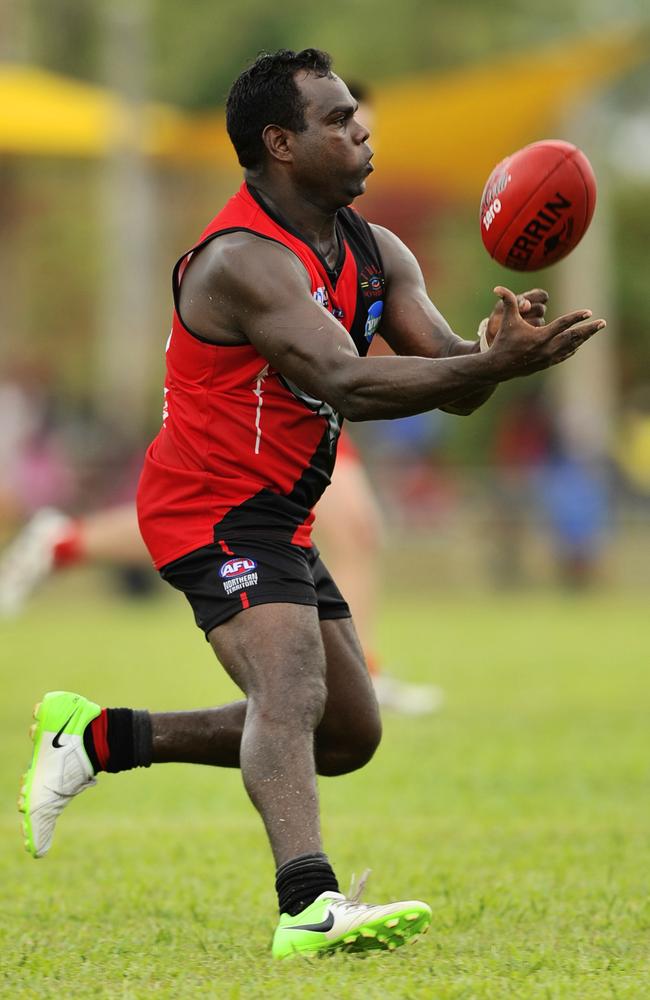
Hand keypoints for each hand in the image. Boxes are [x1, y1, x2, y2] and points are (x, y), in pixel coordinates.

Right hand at [487, 286, 605, 377]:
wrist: (498, 367)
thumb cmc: (503, 341)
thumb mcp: (506, 321)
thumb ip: (507, 302)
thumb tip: (498, 287)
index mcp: (540, 337)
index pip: (562, 325)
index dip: (576, 317)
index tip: (589, 312)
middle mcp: (547, 348)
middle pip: (573, 337)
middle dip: (589, 330)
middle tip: (602, 323)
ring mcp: (548, 358)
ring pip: (571, 347)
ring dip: (584, 338)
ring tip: (595, 330)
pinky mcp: (546, 364)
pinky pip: (564, 355)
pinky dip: (573, 348)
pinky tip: (578, 344)